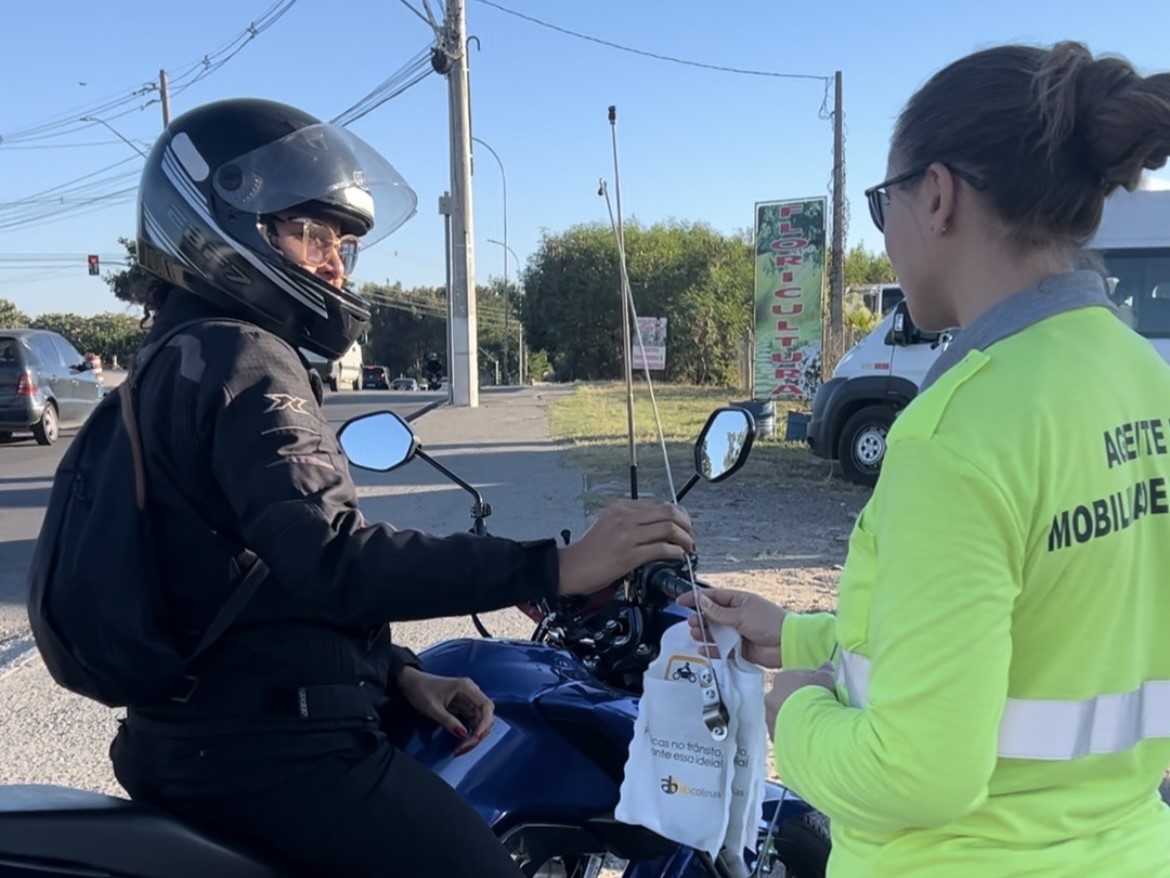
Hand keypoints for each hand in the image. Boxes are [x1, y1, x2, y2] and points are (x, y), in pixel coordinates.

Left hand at [397, 669, 493, 755]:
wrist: (411, 683)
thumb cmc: (421, 690)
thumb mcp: (432, 707)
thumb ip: (448, 721)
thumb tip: (463, 735)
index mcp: (467, 687)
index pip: (486, 706)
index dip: (485, 723)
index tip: (476, 737)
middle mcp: (471, 693)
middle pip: (484, 716)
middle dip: (479, 734)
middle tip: (464, 748)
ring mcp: (468, 700)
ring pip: (479, 721)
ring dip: (474, 736)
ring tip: (461, 749)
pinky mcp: (463, 708)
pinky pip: (471, 722)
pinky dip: (468, 734)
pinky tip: (462, 743)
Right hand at [557, 500, 694, 595]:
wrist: (570, 568)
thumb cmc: (588, 552)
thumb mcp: (607, 524)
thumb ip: (629, 522)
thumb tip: (655, 528)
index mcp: (620, 508)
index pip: (659, 504)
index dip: (678, 514)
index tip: (683, 525)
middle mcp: (625, 517)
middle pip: (668, 512)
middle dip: (686, 524)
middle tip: (690, 536)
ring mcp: (627, 535)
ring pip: (669, 529)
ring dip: (685, 539)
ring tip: (688, 548)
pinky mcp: (629, 555)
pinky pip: (661, 549)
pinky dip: (676, 552)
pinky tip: (679, 557)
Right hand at [676, 587, 785, 667]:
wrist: (788, 644)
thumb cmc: (768, 622)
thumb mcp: (741, 614)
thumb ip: (718, 612)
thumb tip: (700, 600)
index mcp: (738, 601)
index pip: (713, 597)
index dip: (696, 598)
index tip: (681, 601)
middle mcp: (736, 616)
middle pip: (712, 616)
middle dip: (700, 618)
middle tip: (691, 622)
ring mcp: (737, 632)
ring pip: (715, 632)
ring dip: (704, 633)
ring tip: (695, 634)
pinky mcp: (739, 649)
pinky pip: (722, 649)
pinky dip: (712, 649)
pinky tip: (703, 649)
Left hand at [764, 663, 836, 735]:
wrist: (807, 723)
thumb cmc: (815, 695)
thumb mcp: (825, 679)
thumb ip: (824, 671)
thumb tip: (827, 665)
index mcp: (781, 679)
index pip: (796, 678)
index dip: (810, 683)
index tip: (821, 690)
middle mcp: (771, 696)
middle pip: (786, 696)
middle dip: (798, 701)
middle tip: (815, 708)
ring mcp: (769, 717)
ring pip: (783, 715)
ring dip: (793, 717)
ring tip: (810, 724)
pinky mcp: (772, 734)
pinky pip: (783, 731)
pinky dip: (792, 732)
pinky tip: (804, 735)